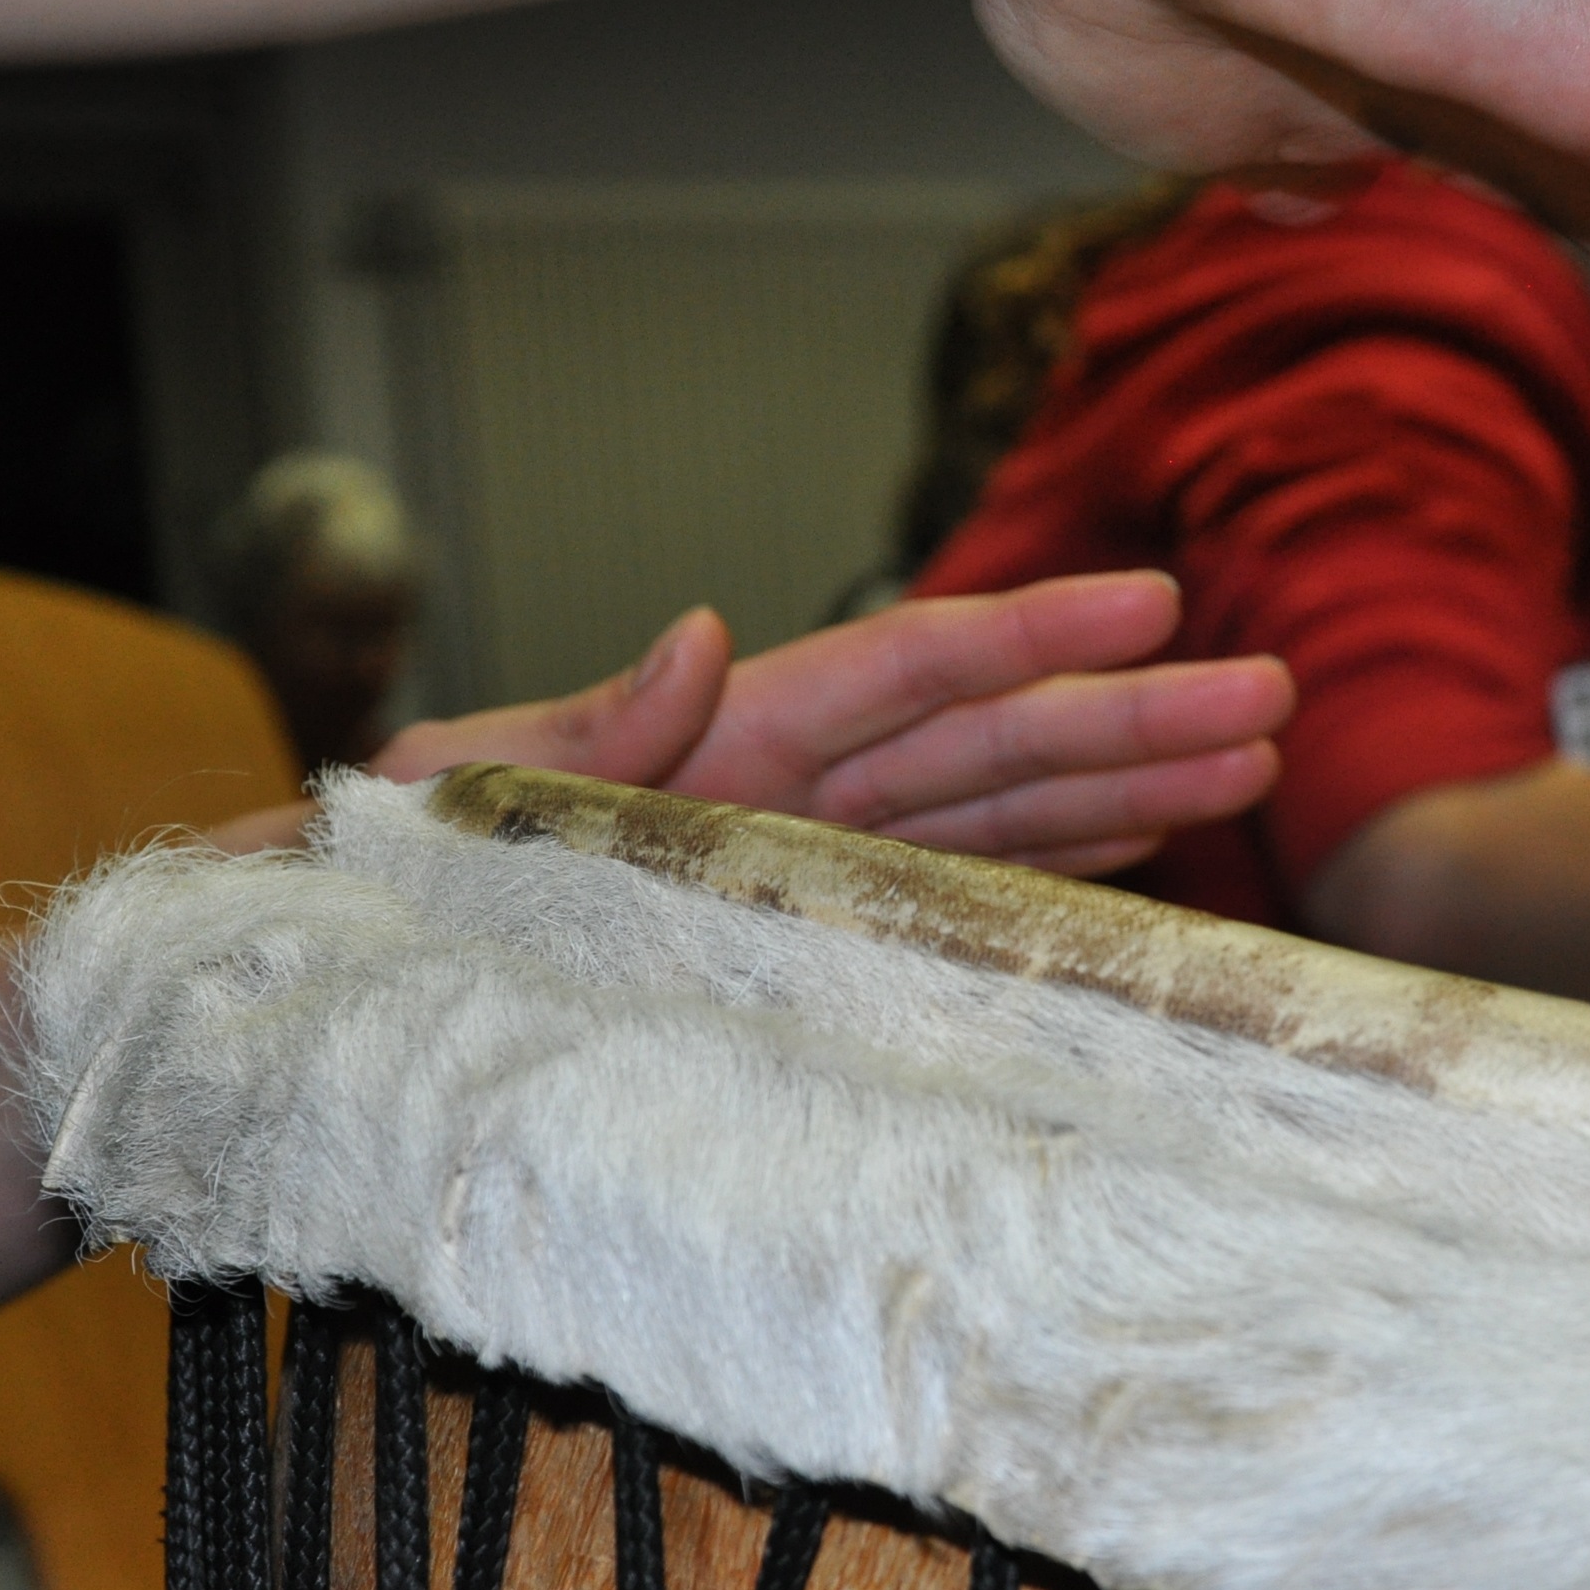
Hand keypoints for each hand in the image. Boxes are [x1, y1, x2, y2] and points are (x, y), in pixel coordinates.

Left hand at [371, 571, 1291, 874]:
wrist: (320, 985)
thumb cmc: (366, 880)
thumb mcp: (450, 792)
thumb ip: (582, 729)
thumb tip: (697, 630)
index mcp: (720, 737)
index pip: (908, 671)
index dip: (1033, 637)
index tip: (1155, 604)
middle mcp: (785, 790)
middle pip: (989, 739)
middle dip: (1128, 713)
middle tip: (1269, 692)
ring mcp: (802, 862)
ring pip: (994, 814)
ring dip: (1120, 789)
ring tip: (1246, 761)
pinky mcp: (798, 940)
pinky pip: (947, 898)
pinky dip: (1043, 869)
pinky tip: (1135, 852)